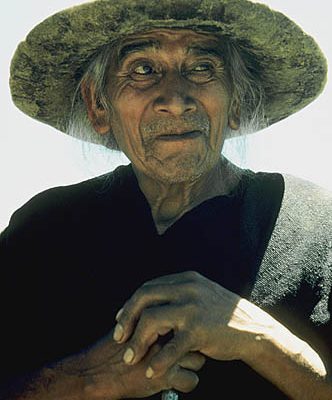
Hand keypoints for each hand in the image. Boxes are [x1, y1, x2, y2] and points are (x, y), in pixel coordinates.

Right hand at [61, 328, 204, 398]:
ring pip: (198, 359)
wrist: (95, 372)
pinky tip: (177, 381)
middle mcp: (163, 334)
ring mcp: (166, 355)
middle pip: (195, 336)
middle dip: (194, 344)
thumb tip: (164, 316)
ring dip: (191, 364)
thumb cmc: (109, 350)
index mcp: (155, 318)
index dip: (188, 326)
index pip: (185, 318)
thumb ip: (147, 319)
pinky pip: (192, 380)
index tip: (189, 332)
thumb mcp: (130, 325)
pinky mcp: (165, 376)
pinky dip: (186, 383)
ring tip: (179, 365)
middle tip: (188, 348)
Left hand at [113, 271, 274, 378]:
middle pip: (144, 297)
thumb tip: (153, 302)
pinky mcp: (199, 330)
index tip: (121, 319)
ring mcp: (193, 308)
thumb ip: (180, 294)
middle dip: (126, 318)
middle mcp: (188, 289)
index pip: (149, 287)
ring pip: (151, 320)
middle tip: (118, 337)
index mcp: (186, 279)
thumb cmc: (224, 315)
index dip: (131, 304)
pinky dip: (158, 361)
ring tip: (130, 358)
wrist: (254, 329)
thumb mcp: (202, 294)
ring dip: (137, 341)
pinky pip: (171, 347)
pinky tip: (151, 371)